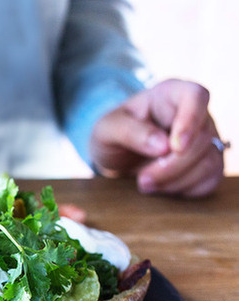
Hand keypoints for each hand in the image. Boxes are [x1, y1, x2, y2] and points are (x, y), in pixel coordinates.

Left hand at [90, 79, 224, 196]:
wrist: (117, 154)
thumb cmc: (114, 133)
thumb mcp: (107, 129)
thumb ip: (129, 132)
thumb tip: (162, 146)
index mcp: (171, 94)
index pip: (196, 96)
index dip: (190, 121)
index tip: (174, 147)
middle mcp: (195, 114)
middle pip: (203, 137)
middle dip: (172, 165)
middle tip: (142, 179)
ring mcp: (205, 140)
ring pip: (209, 162)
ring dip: (176, 180)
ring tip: (145, 184)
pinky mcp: (207, 164)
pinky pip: (210, 180)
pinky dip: (185, 190)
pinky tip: (161, 188)